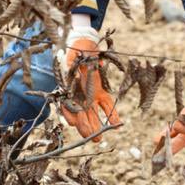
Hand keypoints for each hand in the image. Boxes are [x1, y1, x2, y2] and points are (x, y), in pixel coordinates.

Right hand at [60, 26, 121, 140]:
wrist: (85, 46)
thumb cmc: (76, 52)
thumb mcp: (72, 58)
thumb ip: (72, 67)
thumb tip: (74, 76)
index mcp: (68, 88)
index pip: (67, 105)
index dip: (69, 114)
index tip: (73, 123)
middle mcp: (77, 95)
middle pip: (80, 114)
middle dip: (84, 127)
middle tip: (90, 138)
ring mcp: (89, 95)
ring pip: (92, 113)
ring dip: (96, 126)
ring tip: (99, 138)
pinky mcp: (100, 93)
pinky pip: (106, 105)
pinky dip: (112, 115)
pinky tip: (117, 125)